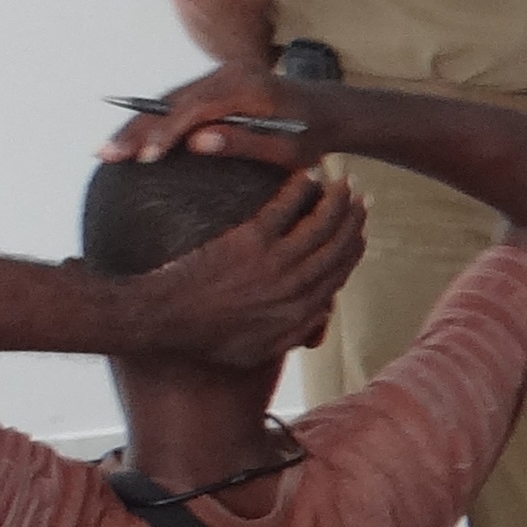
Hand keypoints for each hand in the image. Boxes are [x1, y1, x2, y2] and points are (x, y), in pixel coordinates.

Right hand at [98, 63, 327, 169]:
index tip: (144, 157)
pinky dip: (153, 119)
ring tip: (106, 151)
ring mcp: (220, 74)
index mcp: (247, 88)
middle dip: (137, 128)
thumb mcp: (286, 149)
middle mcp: (229, 73)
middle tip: (105, 154)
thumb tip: (195, 143)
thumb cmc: (312, 135)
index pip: (195, 109)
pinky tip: (130, 138)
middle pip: (172, 101)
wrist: (329, 110)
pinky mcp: (216, 81)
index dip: (166, 133)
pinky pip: (178, 100)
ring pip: (169, 99)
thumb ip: (243, 144)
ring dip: (137, 124)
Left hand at [118, 171, 367, 367]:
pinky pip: (284, 208)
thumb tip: (320, 317)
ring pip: (320, 224)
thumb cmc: (204, 338)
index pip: (339, 274)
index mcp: (300, 310)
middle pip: (337, 246)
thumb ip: (294, 334)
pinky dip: (299, 189)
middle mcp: (296, 285)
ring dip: (336, 200)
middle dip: (353, 220)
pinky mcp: (249, 241)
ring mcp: (274, 261)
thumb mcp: (257, 351)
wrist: (165, 320)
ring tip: (343, 182)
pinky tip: (306, 175)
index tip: (360, 234)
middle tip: (360, 200)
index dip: (354, 250)